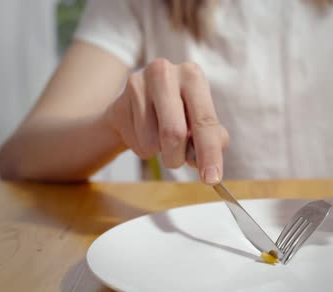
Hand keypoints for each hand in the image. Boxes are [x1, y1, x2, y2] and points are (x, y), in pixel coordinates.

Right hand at [105, 58, 228, 183]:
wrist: (136, 105)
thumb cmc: (177, 113)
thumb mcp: (200, 121)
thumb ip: (213, 139)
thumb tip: (210, 164)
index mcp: (193, 76)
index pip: (205, 121)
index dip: (209, 153)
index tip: (212, 179)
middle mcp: (165, 73)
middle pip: (174, 132)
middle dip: (177, 157)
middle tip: (177, 161)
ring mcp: (138, 85)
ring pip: (152, 142)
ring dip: (159, 153)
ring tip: (160, 139)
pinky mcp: (119, 102)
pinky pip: (135, 142)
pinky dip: (144, 149)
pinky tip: (144, 132)